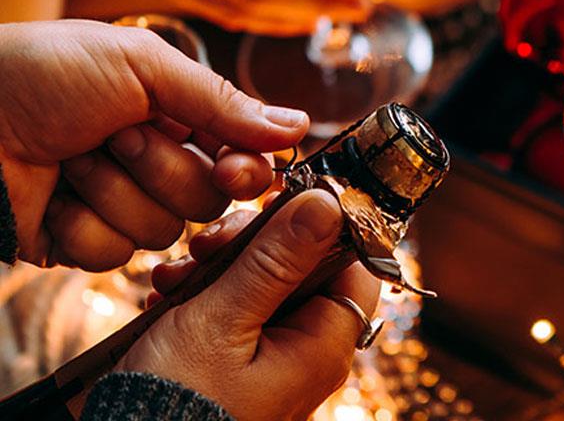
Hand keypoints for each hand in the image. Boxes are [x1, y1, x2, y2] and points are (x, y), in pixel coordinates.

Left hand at [0, 20, 308, 269]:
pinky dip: (81, 225)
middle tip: (116, 135)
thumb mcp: (141, 67)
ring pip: (161, 232)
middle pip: (207, 201)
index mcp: (179, 117)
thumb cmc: (44, 72)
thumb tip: (295, 127)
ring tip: (72, 157)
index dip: (246, 171)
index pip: (243, 159)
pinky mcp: (81, 244)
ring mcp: (118, 206)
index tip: (238, 168)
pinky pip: (113, 258)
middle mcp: (157, 163)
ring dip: (113, 192)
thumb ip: (221, 102)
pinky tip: (54, 194)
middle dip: (160, 169)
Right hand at [122, 191, 379, 420]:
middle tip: (207, 244)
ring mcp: (275, 362)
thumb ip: (276, 260)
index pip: (356, 265)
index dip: (323, 227)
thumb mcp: (222, 320)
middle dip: (255, 244)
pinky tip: (166, 295)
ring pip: (265, 286)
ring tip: (175, 274)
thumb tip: (327, 205)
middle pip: (305, 269)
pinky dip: (204, 296)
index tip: (280, 204)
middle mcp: (308, 356)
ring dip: (220, 267)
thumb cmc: (177, 403)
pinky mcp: (240, 367)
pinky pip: (236, 314)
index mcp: (323, 347)